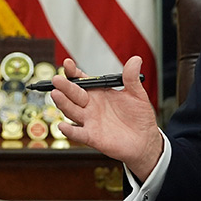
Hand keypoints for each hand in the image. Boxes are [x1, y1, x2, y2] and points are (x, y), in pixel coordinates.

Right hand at [51, 55, 163, 179]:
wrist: (145, 141)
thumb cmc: (139, 118)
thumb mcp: (137, 94)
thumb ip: (132, 78)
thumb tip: (136, 59)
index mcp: (98, 93)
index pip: (82, 80)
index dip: (74, 72)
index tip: (68, 63)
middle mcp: (90, 106)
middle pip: (73, 94)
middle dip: (65, 86)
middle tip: (57, 79)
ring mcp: (89, 121)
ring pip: (72, 111)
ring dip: (63, 103)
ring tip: (56, 94)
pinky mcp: (92, 137)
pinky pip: (78, 133)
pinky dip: (70, 131)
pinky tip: (62, 126)